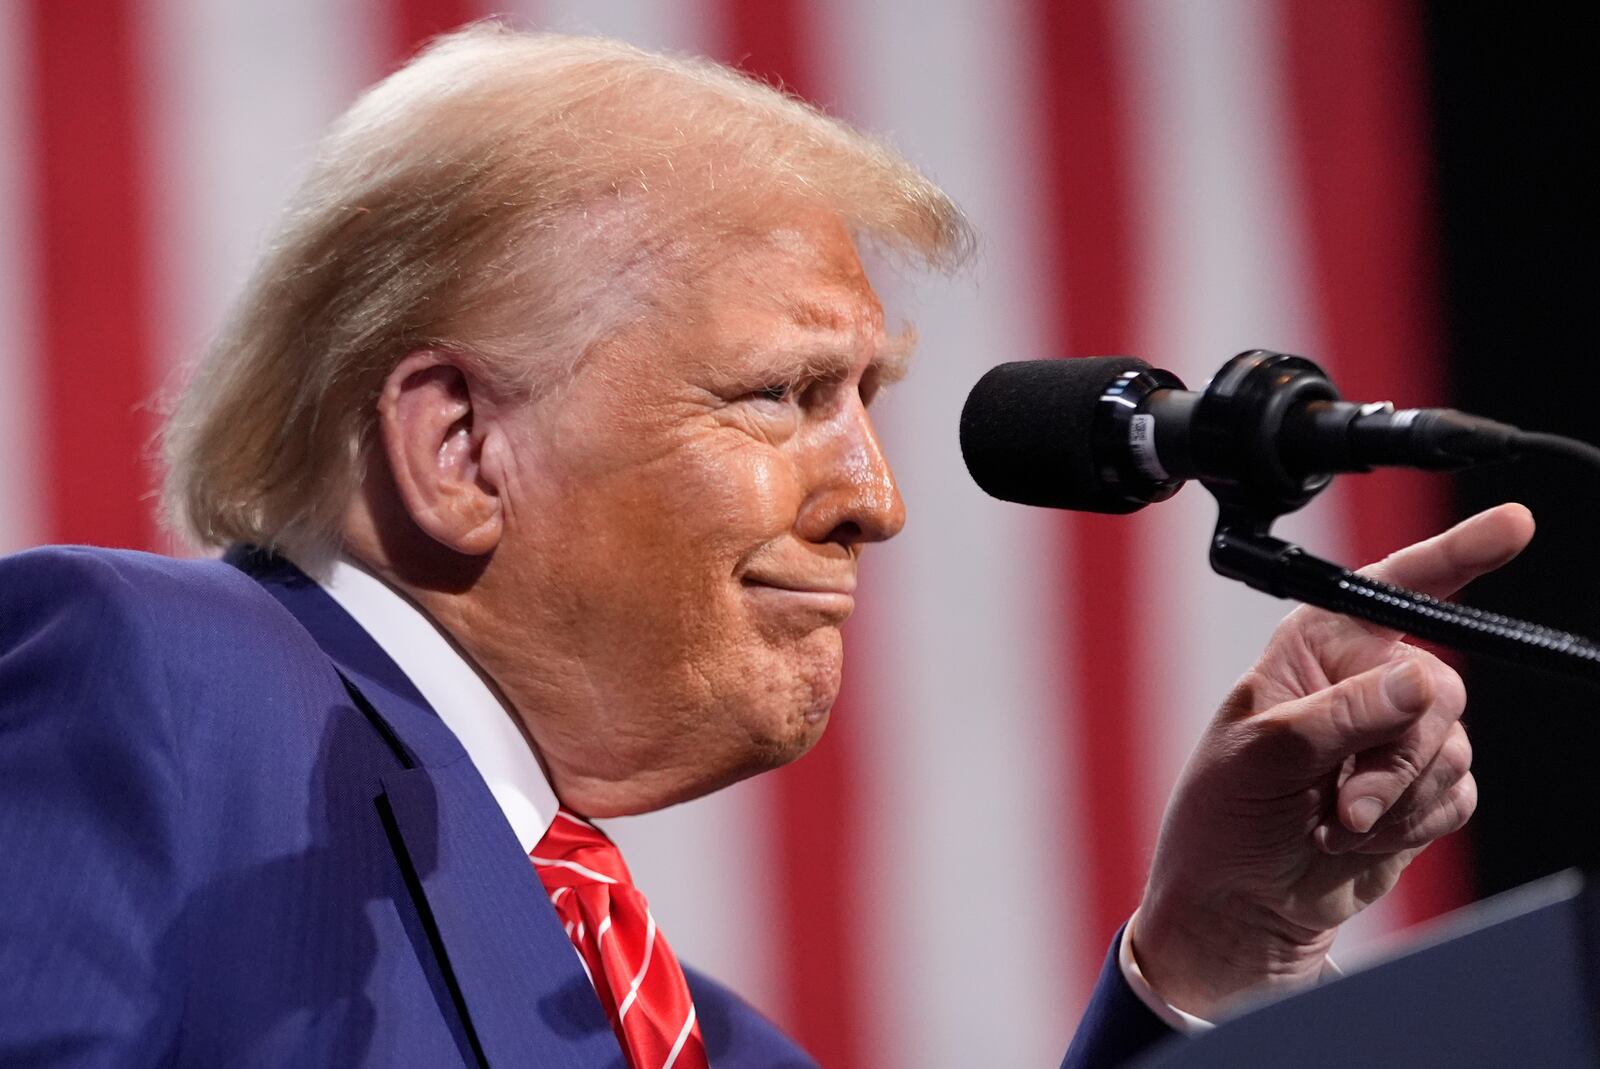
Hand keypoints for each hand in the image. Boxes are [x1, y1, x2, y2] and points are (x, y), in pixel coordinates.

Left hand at [1131, 503, 1534, 1017]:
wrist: (1239, 903)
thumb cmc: (1224, 819)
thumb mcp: (1261, 754)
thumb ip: (1340, 713)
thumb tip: (1417, 680)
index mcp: (1314, 649)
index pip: (1391, 588)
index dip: (1454, 554)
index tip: (1513, 524)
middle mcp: (1363, 683)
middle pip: (1439, 687)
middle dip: (1399, 755)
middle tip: (1344, 801)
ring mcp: (1395, 740)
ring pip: (1452, 748)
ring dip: (1396, 798)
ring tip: (1335, 821)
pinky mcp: (1419, 793)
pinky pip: (1457, 796)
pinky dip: (1409, 825)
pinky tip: (1357, 838)